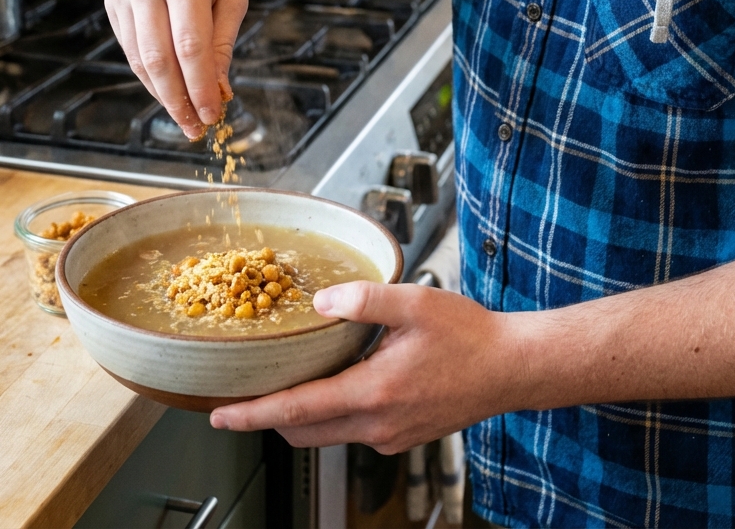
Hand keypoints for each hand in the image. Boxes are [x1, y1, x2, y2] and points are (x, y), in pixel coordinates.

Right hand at [105, 0, 247, 137]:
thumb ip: (224, 40)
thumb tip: (218, 90)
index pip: (190, 48)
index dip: (200, 88)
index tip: (212, 115)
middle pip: (159, 59)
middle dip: (177, 100)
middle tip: (195, 127)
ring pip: (139, 57)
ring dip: (161, 93)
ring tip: (184, 115)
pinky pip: (129, 45)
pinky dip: (148, 71)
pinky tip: (168, 87)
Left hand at [209, 282, 523, 451]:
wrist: (512, 368)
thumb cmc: (470, 336)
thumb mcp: (414, 303)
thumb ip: (363, 299)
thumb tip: (320, 302)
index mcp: (374, 393)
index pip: (297, 411)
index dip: (253, 414)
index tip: (220, 416)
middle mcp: (378, 425)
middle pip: (303, 432)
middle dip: (267, 419)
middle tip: (241, 398)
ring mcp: (391, 436)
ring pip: (327, 434)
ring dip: (300, 416)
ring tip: (285, 385)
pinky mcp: (403, 436)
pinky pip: (353, 431)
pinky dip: (331, 414)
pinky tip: (337, 384)